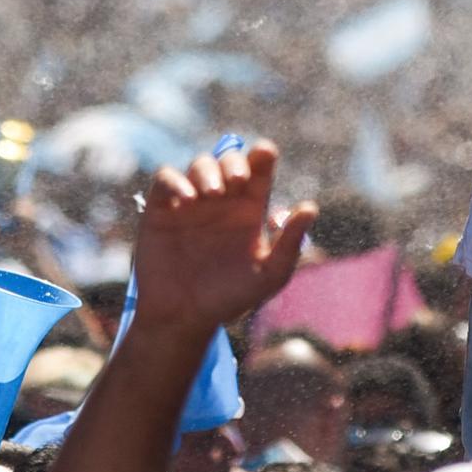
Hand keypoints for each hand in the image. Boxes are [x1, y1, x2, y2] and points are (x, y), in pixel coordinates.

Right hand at [127, 143, 314, 335]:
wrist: (184, 317)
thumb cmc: (229, 298)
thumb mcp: (269, 275)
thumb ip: (289, 243)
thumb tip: (310, 207)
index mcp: (249, 208)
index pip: (259, 169)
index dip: (263, 155)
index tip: (265, 154)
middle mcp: (221, 200)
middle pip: (229, 159)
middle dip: (235, 161)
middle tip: (238, 182)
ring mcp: (190, 202)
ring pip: (199, 164)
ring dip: (207, 170)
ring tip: (213, 194)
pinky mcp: (161, 209)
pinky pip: (166, 179)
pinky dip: (176, 181)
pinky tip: (188, 199)